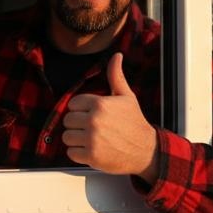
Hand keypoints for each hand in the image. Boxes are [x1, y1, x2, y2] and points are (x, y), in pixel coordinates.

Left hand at [63, 53, 158, 181]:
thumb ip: (116, 76)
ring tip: (90, 139)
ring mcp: (92, 139)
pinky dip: (78, 153)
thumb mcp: (127, 96)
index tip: (91, 115)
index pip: (73, 104)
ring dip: (76, 139)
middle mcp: (94, 120)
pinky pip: (71, 153)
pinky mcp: (91, 156)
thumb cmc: (135, 123)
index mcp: (100, 104)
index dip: (81, 110)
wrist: (145, 150)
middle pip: (67, 120)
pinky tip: (91, 149)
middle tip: (91, 128)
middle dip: (77, 125)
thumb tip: (116, 56)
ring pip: (67, 137)